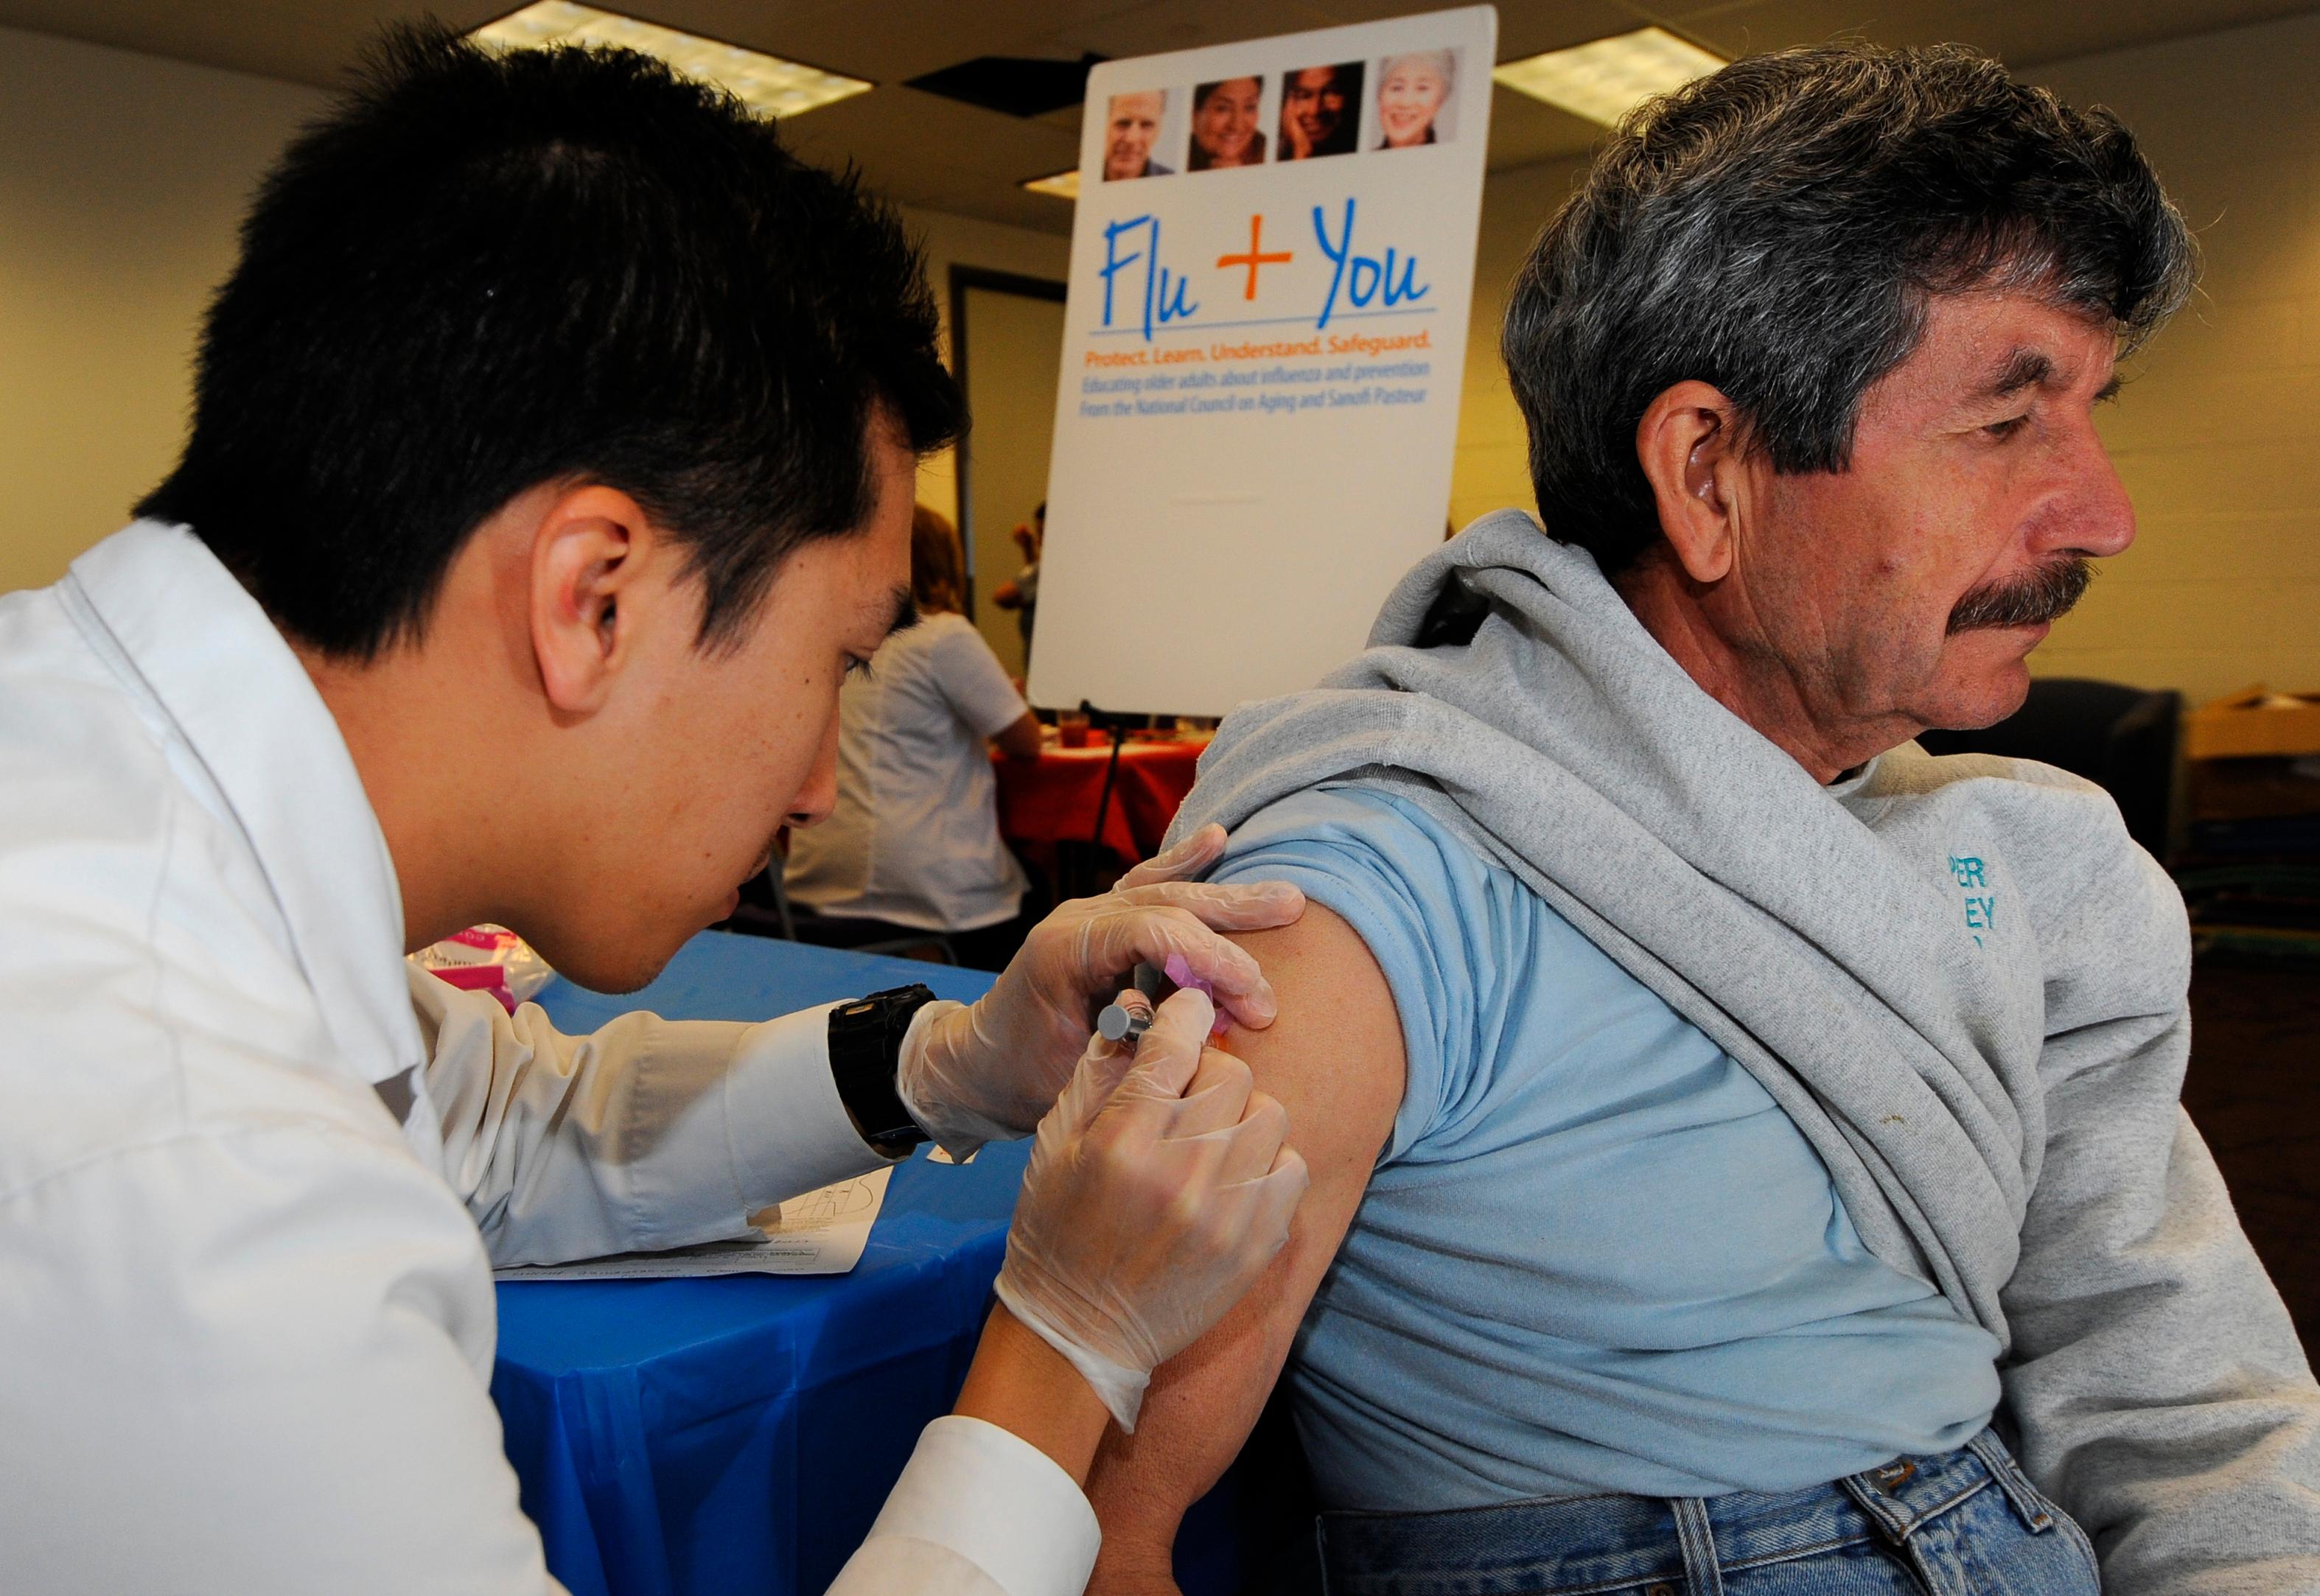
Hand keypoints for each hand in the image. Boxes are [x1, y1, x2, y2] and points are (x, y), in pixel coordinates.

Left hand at [898, 825, 1302, 1155]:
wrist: (978, 1067)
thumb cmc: (1021, 1077)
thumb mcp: (1072, 1073)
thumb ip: (1124, 1042)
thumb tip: (1176, 1014)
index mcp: (1066, 949)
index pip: (1154, 931)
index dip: (1210, 959)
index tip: (1252, 998)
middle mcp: (1079, 919)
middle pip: (1168, 904)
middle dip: (1234, 925)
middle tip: (1285, 947)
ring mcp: (1090, 916)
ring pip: (1166, 892)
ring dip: (1227, 897)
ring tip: (1286, 899)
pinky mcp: (1101, 924)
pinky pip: (1147, 887)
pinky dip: (1183, 865)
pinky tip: (1216, 840)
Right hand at [993, 988, 1307, 1431]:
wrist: (1080, 1334)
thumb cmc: (1057, 1231)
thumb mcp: (1055, 1144)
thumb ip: (1100, 1072)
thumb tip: (1140, 1008)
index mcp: (1123, 1142)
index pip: (1174, 1045)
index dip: (1184, 1015)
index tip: (1187, 1012)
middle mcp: (1181, 1173)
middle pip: (1230, 1073)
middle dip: (1207, 1071)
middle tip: (1185, 1094)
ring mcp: (1227, 1213)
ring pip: (1268, 1113)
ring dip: (1241, 1115)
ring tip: (1209, 1139)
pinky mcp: (1257, 1245)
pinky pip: (1291, 1167)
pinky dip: (1267, 1162)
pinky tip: (1233, 1177)